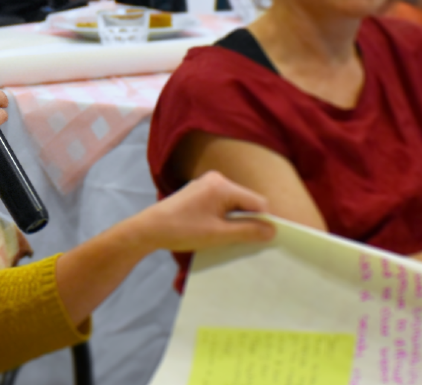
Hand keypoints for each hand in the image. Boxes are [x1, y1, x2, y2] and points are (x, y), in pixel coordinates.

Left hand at [129, 172, 275, 254]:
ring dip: (236, 221)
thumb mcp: (219, 235)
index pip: (258, 202)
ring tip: (227, 238)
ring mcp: (206, 184)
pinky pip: (222, 204)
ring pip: (235, 204)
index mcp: (222, 185)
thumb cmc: (183, 230)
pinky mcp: (199, 192)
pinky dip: (224, 218)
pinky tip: (217, 231)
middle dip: (249, 221)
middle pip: (247, 202)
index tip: (261, 241)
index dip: (263, 221)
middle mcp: (216, 179)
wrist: (149, 229)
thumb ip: (248, 231)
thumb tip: (273, 230)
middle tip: (243, 241)